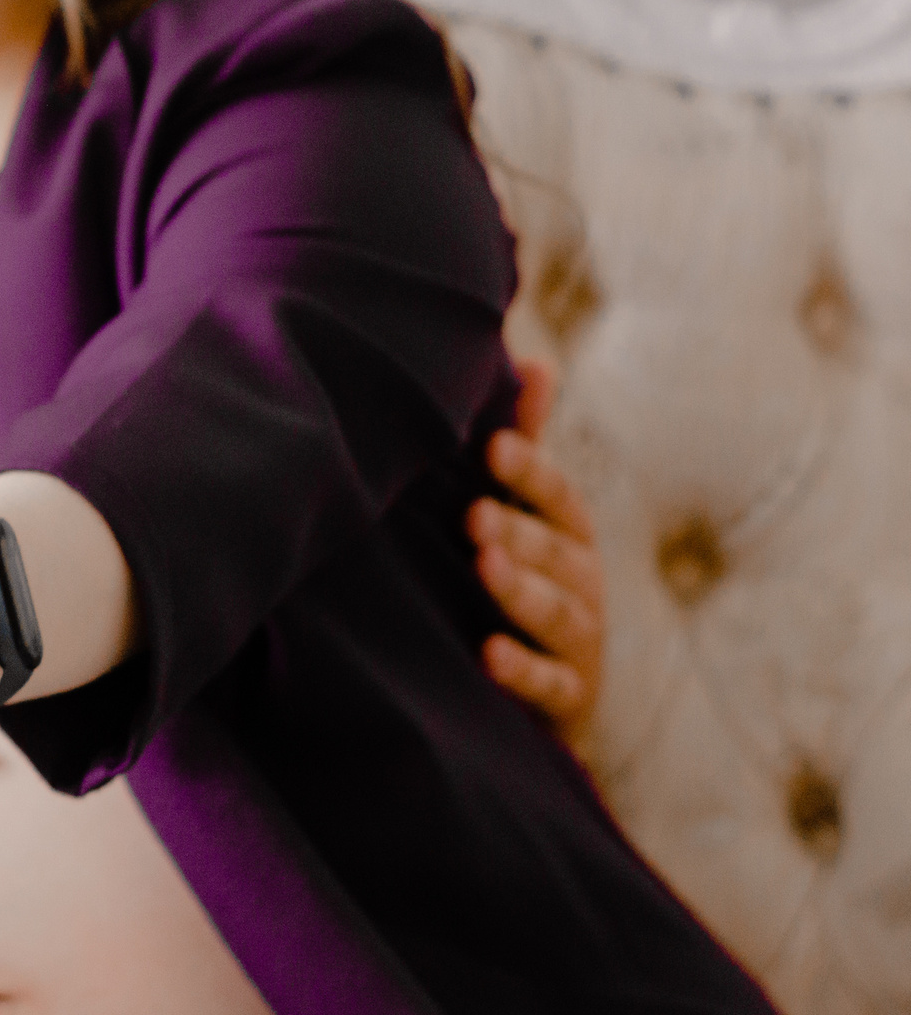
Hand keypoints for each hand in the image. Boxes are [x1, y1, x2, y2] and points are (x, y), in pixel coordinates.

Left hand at [469, 359, 603, 742]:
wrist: (548, 692)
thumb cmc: (530, 577)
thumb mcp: (529, 512)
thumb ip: (527, 443)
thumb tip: (533, 360)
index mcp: (569, 535)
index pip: (557, 496)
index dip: (529, 472)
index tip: (492, 445)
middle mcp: (583, 583)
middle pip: (557, 553)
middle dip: (519, 532)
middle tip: (474, 513)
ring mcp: (579, 642)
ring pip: (558, 614)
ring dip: (523, 591)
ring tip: (486, 568)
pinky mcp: (567, 698)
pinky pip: (550, 685)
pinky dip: (523, 671)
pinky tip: (490, 656)